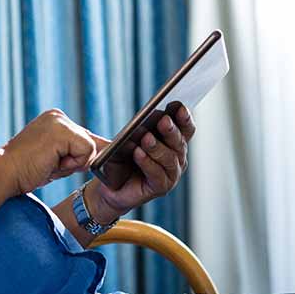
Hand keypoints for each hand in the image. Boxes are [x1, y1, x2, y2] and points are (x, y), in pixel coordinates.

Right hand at [1, 109, 104, 195]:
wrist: (5, 173)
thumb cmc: (26, 170)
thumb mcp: (57, 157)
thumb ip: (78, 151)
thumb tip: (107, 150)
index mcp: (55, 119)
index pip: (83, 138)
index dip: (77, 156)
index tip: (54, 162)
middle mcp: (58, 116)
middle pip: (89, 144)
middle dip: (74, 161)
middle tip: (47, 163)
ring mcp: (60, 121)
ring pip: (89, 149)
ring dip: (72, 164)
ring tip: (48, 163)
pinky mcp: (62, 132)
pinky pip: (86, 152)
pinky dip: (71, 164)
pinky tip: (50, 161)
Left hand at [86, 105, 195, 222]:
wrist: (109, 185)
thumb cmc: (118, 158)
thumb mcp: (125, 139)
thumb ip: (135, 131)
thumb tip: (142, 124)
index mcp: (172, 142)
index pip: (185, 128)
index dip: (184, 117)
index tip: (178, 105)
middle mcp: (176, 157)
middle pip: (179, 142)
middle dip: (171, 130)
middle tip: (163, 120)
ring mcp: (171, 174)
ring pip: (169, 158)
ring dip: (157, 147)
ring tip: (146, 138)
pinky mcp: (161, 188)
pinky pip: (157, 174)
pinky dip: (147, 162)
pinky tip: (138, 153)